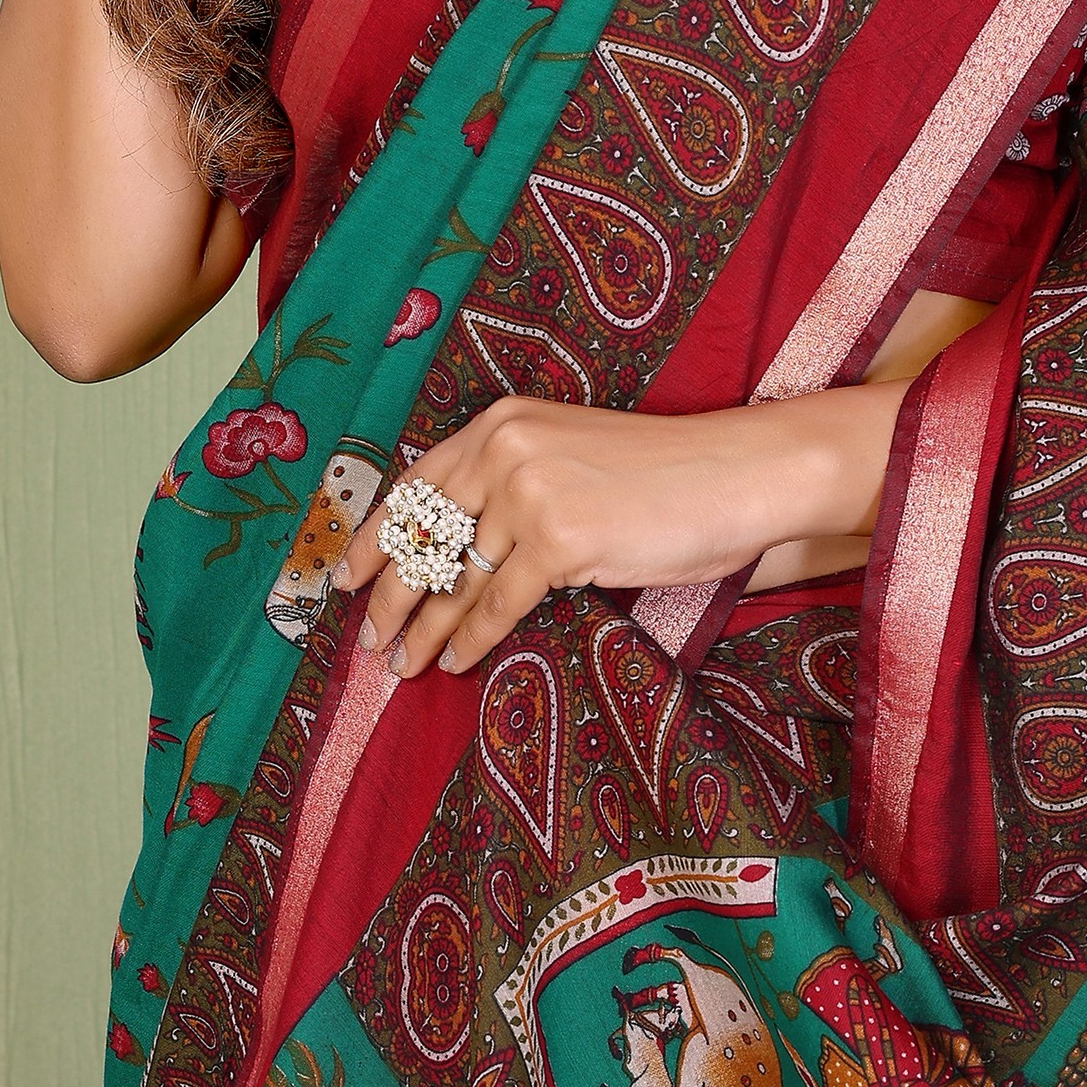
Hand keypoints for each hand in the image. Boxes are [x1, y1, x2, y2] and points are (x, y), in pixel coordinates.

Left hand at [333, 386, 901, 679]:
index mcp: (502, 422)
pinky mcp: (560, 541)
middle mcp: (505, 449)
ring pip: (454, 578)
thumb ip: (512, 485)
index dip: (375, 537)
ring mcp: (530, 494)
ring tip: (402, 664)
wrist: (739, 472)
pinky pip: (497, 604)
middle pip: (424, 536)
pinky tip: (455, 660)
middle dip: (390, 595)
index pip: (416, 485)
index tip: (347, 576)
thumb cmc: (666, 473)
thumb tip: (456, 551)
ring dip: (423, 629)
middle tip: (368, 639)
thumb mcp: (571, 455)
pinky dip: (471, 638)